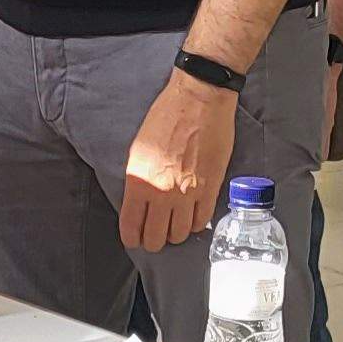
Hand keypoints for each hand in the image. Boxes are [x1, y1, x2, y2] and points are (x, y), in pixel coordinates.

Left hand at [121, 70, 238, 251]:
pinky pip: (201, 220)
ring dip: (175, 233)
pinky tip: (190, 218)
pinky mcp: (210, 187)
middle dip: (153, 241)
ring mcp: (188, 192)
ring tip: (173, 226)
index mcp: (140, 181)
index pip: (131, 226)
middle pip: (156, 237)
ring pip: (179, 234)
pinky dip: (194, 224)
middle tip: (154, 237)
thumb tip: (139, 204)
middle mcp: (162, 192)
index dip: (132, 238)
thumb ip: (138, 180)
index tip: (134, 239)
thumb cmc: (166, 117)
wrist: (199, 100)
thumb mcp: (138, 149)